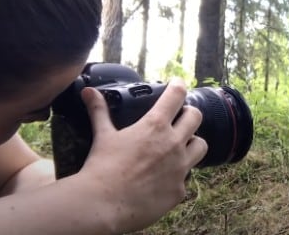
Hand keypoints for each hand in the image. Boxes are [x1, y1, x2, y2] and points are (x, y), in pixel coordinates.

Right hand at [76, 77, 207, 233]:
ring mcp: (180, 168)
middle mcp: (173, 144)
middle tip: (179, 117)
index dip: (179, 85)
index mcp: (155, 126)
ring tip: (179, 146)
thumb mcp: (102, 135)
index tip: (178, 83)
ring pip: (201, 146)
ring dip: (192, 143)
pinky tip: (164, 178)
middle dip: (188, 114)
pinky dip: (177, 176)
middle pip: (196, 117)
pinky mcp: (179, 190)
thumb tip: (88, 92)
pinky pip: (186, 178)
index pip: (176, 95)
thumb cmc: (102, 168)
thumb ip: (99, 111)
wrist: (103, 205)